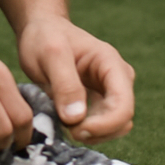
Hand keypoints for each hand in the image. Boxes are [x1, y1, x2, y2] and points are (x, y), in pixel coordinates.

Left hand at [17, 15, 135, 142]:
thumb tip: (76, 119)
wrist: (41, 30)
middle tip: (66, 129)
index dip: (105, 125)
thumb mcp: (50, 54)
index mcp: (111, 64)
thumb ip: (64, 84)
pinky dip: (85, 131)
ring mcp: (109, 92)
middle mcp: (117, 80)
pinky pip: (100, 126)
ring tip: (63, 124)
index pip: (123, 105)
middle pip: (122, 120)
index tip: (77, 131)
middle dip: (97, 131)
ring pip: (114, 127)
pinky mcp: (98, 102)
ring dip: (92, 134)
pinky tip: (65, 123)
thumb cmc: (45, 37)